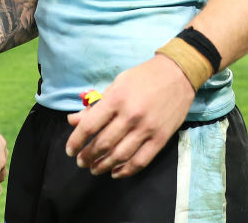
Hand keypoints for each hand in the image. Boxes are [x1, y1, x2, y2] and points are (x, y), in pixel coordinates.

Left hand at [65, 55, 194, 177]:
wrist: (177, 74)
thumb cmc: (142, 77)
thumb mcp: (116, 84)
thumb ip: (95, 106)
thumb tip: (73, 121)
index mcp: (116, 99)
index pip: (89, 126)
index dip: (76, 141)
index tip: (69, 150)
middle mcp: (130, 116)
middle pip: (103, 144)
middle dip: (88, 156)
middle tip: (80, 162)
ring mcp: (147, 129)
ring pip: (120, 156)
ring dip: (103, 165)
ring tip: (94, 169)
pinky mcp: (161, 138)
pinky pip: (141, 161)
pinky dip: (126, 170)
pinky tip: (115, 173)